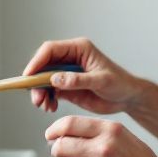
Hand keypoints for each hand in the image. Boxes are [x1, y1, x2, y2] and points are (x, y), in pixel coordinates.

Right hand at [23, 37, 143, 113]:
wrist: (128, 98)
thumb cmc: (120, 84)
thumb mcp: (101, 81)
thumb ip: (78, 80)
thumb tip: (55, 79)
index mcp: (79, 49)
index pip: (50, 50)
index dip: (36, 62)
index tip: (29, 77)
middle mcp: (70, 58)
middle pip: (43, 65)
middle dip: (36, 82)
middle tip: (37, 99)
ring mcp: (67, 73)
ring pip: (44, 79)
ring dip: (39, 92)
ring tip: (45, 106)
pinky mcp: (67, 86)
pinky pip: (50, 90)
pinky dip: (46, 99)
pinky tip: (51, 107)